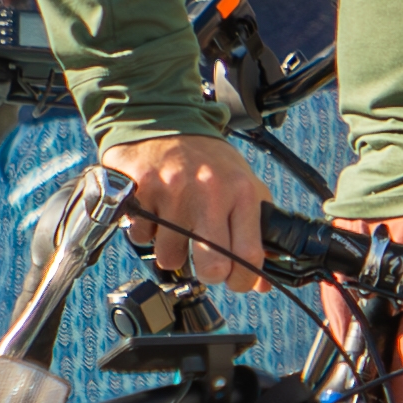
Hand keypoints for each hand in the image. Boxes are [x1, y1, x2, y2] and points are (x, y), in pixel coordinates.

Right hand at [106, 128, 273, 279]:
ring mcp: (172, 192)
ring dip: (171, 249)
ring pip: (169, 257)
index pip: (248, 256)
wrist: (166, 119)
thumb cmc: (209, 161)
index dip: (242, 280)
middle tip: (204, 263)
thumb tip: (261, 283)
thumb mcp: (243, 186)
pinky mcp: (141, 191)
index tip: (235, 281)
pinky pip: (142, 237)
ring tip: (176, 224)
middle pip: (210, 267)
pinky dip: (147, 231)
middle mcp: (209, 193)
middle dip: (207, 274)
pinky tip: (155, 210)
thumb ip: (257, 232)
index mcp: (240, 193)